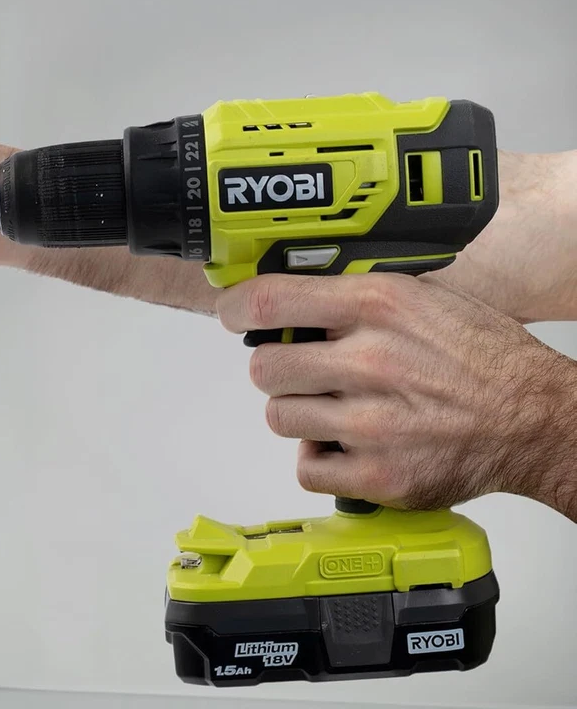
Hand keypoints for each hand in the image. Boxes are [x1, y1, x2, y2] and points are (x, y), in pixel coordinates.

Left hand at [216, 273, 576, 517]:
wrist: (538, 419)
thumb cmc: (482, 356)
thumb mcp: (421, 297)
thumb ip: (355, 295)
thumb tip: (292, 294)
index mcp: (378, 307)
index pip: (270, 300)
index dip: (237, 308)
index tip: (232, 314)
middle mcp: (370, 362)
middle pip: (264, 368)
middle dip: (277, 368)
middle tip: (301, 370)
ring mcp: (372, 423)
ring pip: (279, 417)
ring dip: (297, 412)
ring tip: (333, 406)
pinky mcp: (379, 475)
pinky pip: (306, 467)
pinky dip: (320, 457)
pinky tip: (347, 442)